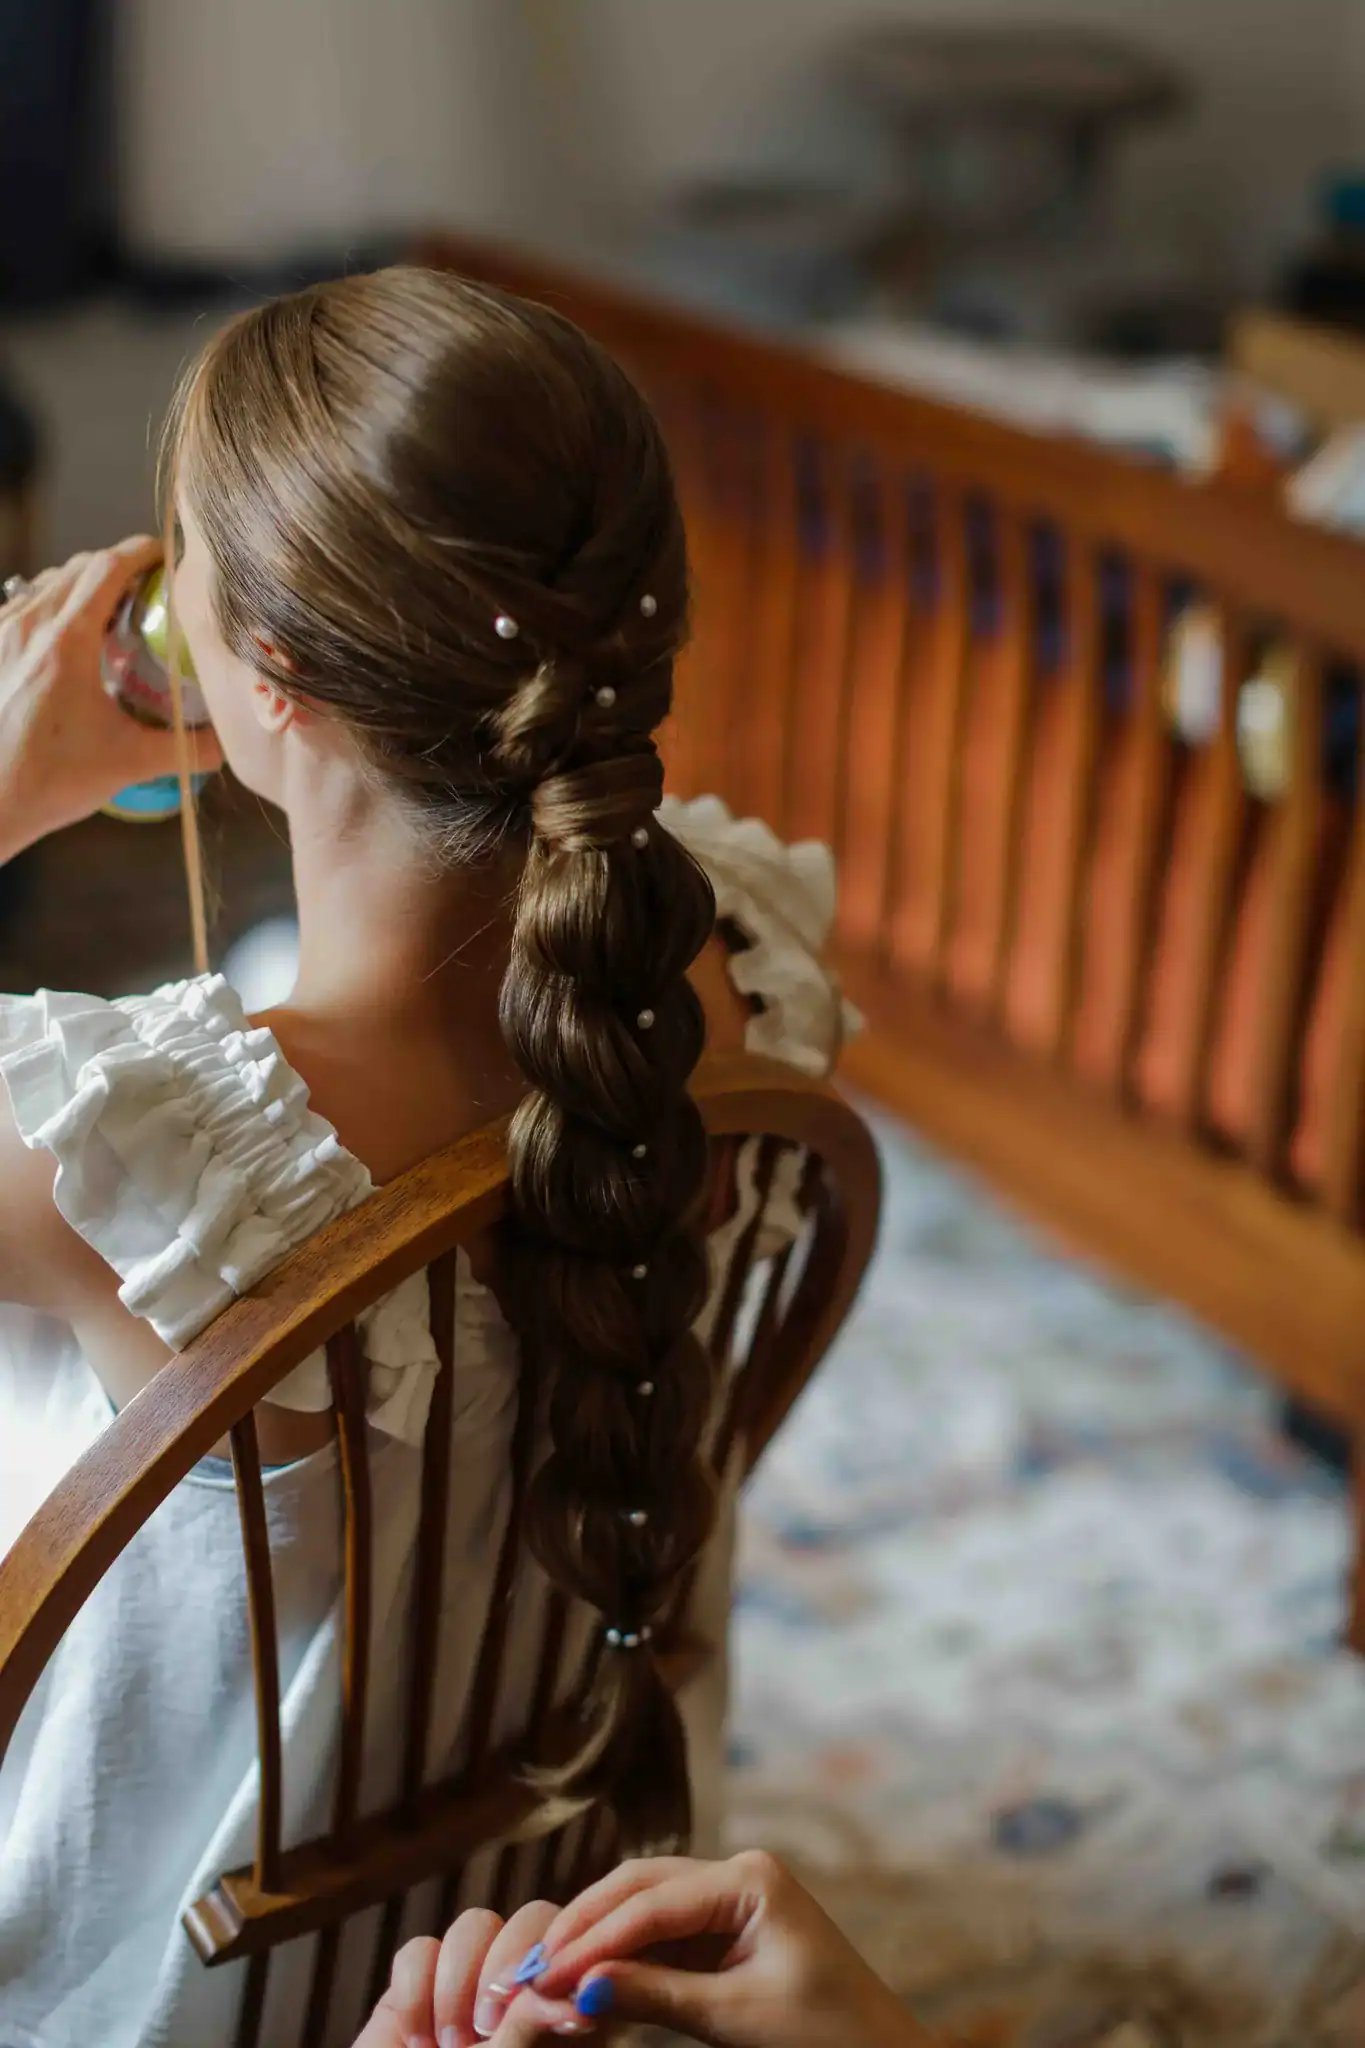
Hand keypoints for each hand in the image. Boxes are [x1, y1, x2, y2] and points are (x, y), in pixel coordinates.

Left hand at [0, 537, 218, 858]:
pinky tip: (71, 635)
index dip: (143, 552)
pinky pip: (25, 604)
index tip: (169, 557)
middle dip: (118, 566)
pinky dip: (54, 604)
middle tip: (151, 586)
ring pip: (49, 582)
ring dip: (84, 583)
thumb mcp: (129, 763)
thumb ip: (187, 749)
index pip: (108, 567)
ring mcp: (2, 633)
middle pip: (79, 567)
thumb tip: (231, 742)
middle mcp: (28, 625)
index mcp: (66, 642)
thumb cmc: (49, 781)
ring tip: (113, 609)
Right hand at [354, 1898, 583, 2047]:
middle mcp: (520, 1981)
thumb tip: (579, 1993)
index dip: (557, 1959)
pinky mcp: (418, 1978)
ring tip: (450, 2046)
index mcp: (559, 2004)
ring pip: (474, 1924)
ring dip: (457, 1985)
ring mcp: (468, 1974)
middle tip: (487, 2025)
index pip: (574, 1943)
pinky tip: (418, 2041)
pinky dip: (415, 1995)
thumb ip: (530, 2020)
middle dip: (506, 1965)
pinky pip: (419, 1949)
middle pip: (530, 1918)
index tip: (535, 2000)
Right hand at [472, 1853, 931, 2047]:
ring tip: (543, 1980)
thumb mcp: (737, 2017)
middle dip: (583, 1929)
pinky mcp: (725, 1941)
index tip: (541, 1975)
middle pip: (638, 1890)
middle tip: (528, 1971)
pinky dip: (622, 1965)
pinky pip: (661, 1944)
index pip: (651, 1902)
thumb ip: (656, 1996)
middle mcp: (736, 1876)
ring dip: (596, 1946)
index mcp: (749, 1877)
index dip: (591, 1939)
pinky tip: (584, 1987)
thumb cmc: (830, 2038)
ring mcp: (730, 1906)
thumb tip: (576, 1987)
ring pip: (643, 1914)